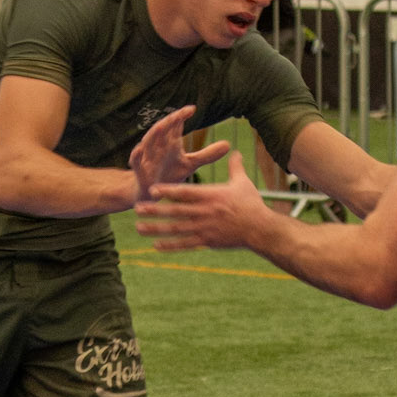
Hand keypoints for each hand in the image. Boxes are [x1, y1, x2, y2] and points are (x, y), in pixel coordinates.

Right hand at [128, 105, 228, 200]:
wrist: (151, 192)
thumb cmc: (169, 174)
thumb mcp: (190, 164)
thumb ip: (207, 155)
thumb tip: (228, 144)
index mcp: (170, 142)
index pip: (175, 124)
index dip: (182, 116)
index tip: (192, 109)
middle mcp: (158, 147)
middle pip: (162, 129)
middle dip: (170, 120)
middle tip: (179, 114)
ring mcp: (148, 158)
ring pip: (148, 142)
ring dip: (154, 133)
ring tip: (162, 125)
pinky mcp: (140, 171)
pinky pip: (136, 161)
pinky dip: (136, 155)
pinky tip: (139, 149)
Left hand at [136, 149, 267, 249]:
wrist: (260, 229)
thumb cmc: (251, 204)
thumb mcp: (243, 182)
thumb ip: (234, 166)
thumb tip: (234, 151)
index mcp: (210, 196)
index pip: (184, 193)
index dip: (167, 191)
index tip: (152, 189)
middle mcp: (204, 213)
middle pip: (174, 212)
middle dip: (154, 211)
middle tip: (136, 208)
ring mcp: (204, 229)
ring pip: (175, 230)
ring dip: (156, 229)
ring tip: (139, 228)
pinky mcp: (207, 242)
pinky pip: (185, 245)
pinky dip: (170, 245)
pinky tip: (156, 245)